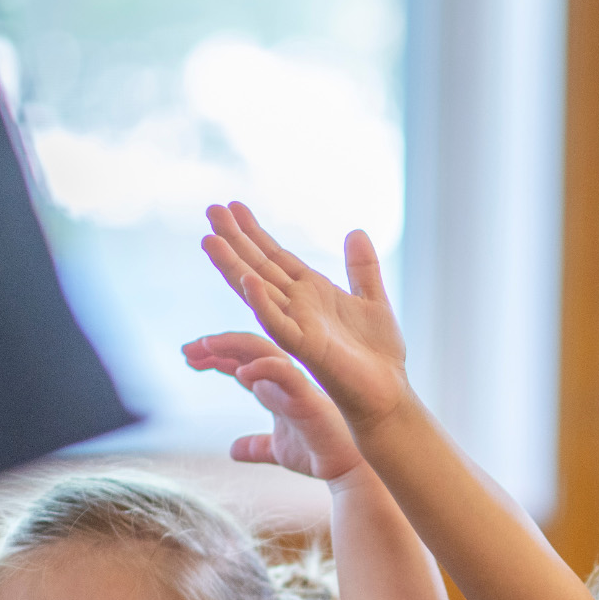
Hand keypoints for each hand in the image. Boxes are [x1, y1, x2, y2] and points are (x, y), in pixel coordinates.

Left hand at [183, 331, 362, 481]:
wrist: (348, 471)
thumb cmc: (318, 455)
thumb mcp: (277, 450)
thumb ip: (256, 446)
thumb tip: (233, 450)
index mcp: (277, 388)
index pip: (242, 362)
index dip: (215, 357)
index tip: (188, 357)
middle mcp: (285, 380)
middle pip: (247, 348)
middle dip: (215, 345)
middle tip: (187, 349)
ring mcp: (296, 385)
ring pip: (262, 350)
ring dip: (230, 345)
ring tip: (204, 347)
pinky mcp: (307, 397)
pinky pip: (283, 373)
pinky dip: (262, 367)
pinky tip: (240, 373)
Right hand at [201, 202, 408, 430]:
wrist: (388, 393)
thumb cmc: (379, 354)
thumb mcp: (373, 300)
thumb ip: (362, 268)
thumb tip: (356, 231)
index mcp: (312, 293)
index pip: (276, 257)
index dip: (254, 232)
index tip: (233, 206)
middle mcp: (298, 307)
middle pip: (259, 267)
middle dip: (235, 240)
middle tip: (210, 209)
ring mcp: (298, 327)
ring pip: (258, 292)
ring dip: (234, 266)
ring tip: (210, 240)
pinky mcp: (307, 349)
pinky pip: (279, 325)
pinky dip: (263, 303)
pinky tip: (248, 281)